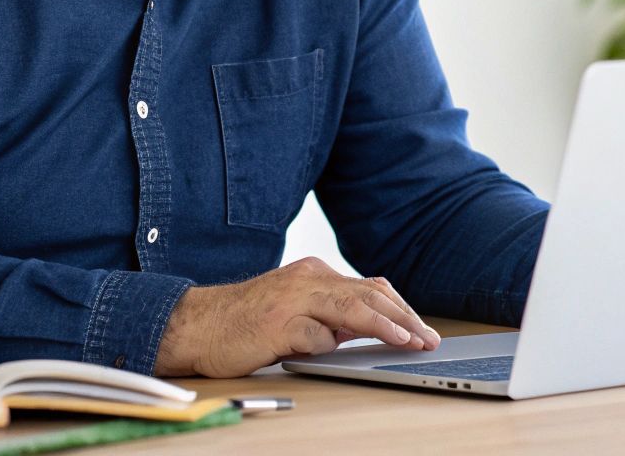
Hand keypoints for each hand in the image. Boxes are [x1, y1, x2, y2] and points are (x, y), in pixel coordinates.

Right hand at [154, 256, 440, 376]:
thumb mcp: (297, 310)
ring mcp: (293, 299)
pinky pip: (315, 336)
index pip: (370, 288)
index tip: (421, 329)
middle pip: (369, 296)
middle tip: (427, 338)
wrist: (197, 324)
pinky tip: (331, 351)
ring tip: (407, 341)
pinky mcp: (278, 323)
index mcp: (315, 274)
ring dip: (384, 326)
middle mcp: (308, 279)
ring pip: (351, 308)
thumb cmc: (248, 321)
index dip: (400, 309)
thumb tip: (369, 328)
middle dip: (404, 318)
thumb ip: (330, 314)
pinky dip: (327, 345)